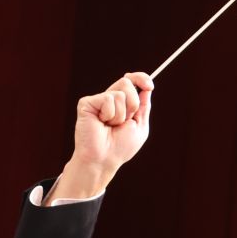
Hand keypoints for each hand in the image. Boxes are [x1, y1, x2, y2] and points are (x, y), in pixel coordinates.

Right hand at [53, 73, 152, 197]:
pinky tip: (101, 123)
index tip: (150, 86)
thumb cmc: (121, 147)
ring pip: (119, 94)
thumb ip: (144, 106)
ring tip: (110, 126)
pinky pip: (107, 99)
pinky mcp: (87, 103)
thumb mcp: (140, 126)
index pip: (132, 81)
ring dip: (121, 115)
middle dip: (132, 105)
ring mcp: (97, 101)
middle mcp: (109, 100)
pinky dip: (110, 114)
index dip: (141, 78)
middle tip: (124, 121)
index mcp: (122, 103)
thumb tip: (147, 87)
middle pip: (127, 83)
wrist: (104, 159)